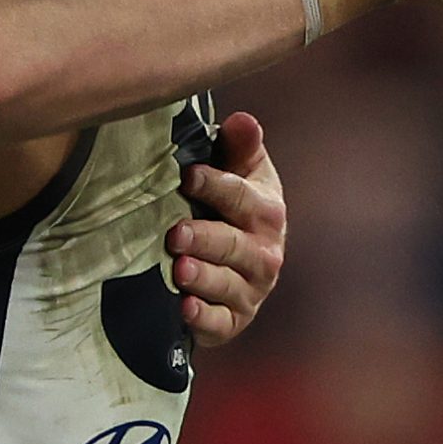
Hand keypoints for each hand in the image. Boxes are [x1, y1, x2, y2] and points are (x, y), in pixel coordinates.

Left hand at [171, 111, 283, 346]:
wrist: (235, 259)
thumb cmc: (231, 203)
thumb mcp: (240, 171)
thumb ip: (240, 146)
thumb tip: (244, 120)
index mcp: (267, 211)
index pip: (243, 197)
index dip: (217, 186)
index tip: (187, 176)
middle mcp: (265, 253)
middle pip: (235, 245)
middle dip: (206, 239)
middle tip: (175, 233)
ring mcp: (250, 290)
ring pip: (228, 285)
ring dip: (204, 278)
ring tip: (179, 269)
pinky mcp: (233, 321)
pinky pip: (221, 323)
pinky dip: (203, 318)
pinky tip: (183, 308)